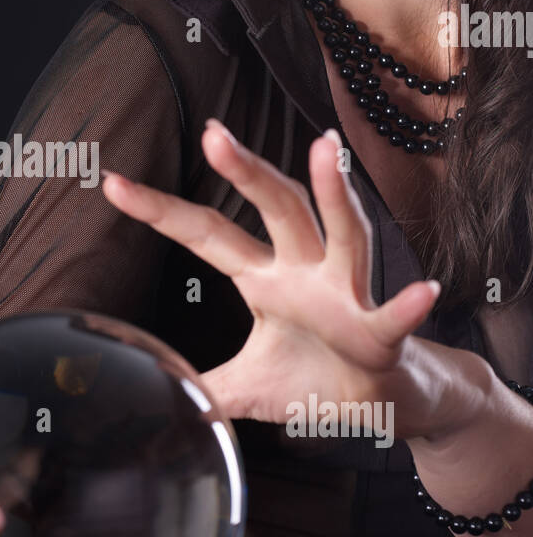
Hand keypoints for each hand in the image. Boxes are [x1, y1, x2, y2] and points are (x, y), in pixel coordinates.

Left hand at [101, 120, 443, 438]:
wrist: (383, 401)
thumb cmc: (315, 377)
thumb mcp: (246, 385)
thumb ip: (201, 387)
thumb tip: (156, 396)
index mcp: (265, 278)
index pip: (206, 234)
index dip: (161, 210)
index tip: (113, 182)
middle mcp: (304, 272)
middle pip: (276, 208)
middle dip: (247, 171)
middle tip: (213, 134)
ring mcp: (345, 296)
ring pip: (342, 235)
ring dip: (336, 195)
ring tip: (326, 152)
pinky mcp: (380, 335)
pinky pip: (393, 318)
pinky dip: (408, 307)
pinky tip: (422, 291)